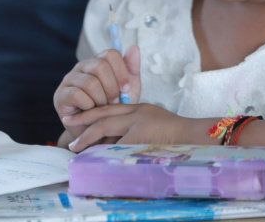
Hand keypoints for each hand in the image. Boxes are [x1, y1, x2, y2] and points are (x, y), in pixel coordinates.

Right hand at [54, 46, 140, 144]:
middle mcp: (82, 67)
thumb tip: (134, 47)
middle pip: (100, 66)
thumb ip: (131, 70)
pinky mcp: (60, 95)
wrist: (97, 136)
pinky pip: (78, 95)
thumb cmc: (112, 111)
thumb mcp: (127, 92)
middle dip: (112, 88)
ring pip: (91, 82)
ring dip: (101, 100)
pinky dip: (89, 107)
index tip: (126, 89)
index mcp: (97, 62)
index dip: (121, 71)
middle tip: (114, 103)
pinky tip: (90, 113)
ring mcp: (69, 80)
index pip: (110, 53)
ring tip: (102, 109)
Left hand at [61, 102, 203, 152]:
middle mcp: (135, 113)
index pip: (109, 108)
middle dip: (84, 122)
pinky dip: (104, 150)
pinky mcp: (140, 136)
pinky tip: (94, 156)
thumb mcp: (155, 122)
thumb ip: (138, 126)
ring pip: (106, 128)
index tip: (76, 117)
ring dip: (90, 139)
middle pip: (103, 116)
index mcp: (138, 109)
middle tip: (68, 128)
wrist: (195, 135)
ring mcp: (138, 124)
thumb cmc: (179, 134)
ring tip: (76, 147)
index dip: (91, 113)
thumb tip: (120, 138)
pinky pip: (117, 144)